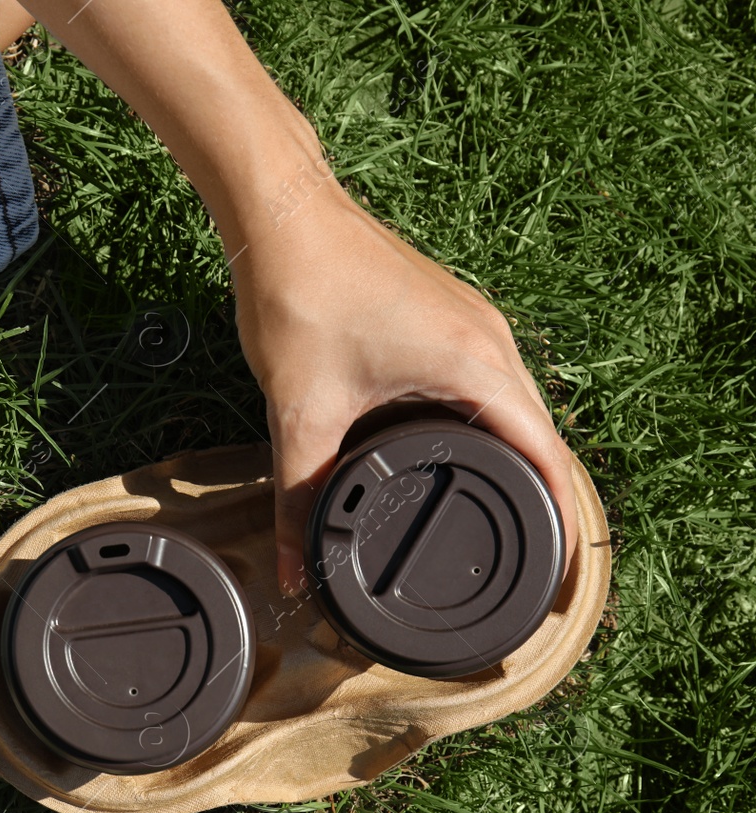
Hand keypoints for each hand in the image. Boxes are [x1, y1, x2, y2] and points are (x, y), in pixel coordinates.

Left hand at [229, 186, 577, 593]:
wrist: (282, 214)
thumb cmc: (299, 294)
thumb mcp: (300, 413)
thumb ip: (298, 500)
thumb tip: (291, 570)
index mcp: (475, 363)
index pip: (545, 454)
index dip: (557, 516)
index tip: (559, 567)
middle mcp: (491, 339)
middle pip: (538, 431)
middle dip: (539, 490)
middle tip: (534, 553)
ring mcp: (474, 320)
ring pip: (514, 401)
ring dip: (514, 451)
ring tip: (505, 508)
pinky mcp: (448, 312)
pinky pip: (490, 375)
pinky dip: (488, 417)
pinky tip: (462, 444)